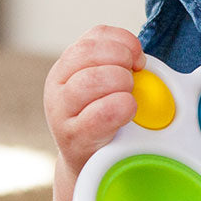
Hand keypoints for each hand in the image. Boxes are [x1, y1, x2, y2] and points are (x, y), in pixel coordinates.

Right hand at [44, 25, 145, 175]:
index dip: (124, 41)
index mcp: (68, 65)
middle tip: (134, 79)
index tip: (139, 58)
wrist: (90, 163)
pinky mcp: (72, 138)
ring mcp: (60, 112)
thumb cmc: (105, 120)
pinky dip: (120, 108)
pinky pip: (98, 115)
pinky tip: (128, 110)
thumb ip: (121, 65)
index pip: (95, 36)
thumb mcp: (109, 85)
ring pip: (90, 80)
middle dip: (121, 60)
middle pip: (88, 53)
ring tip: (129, 96)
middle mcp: (58, 85)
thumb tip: (142, 59)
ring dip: (120, 83)